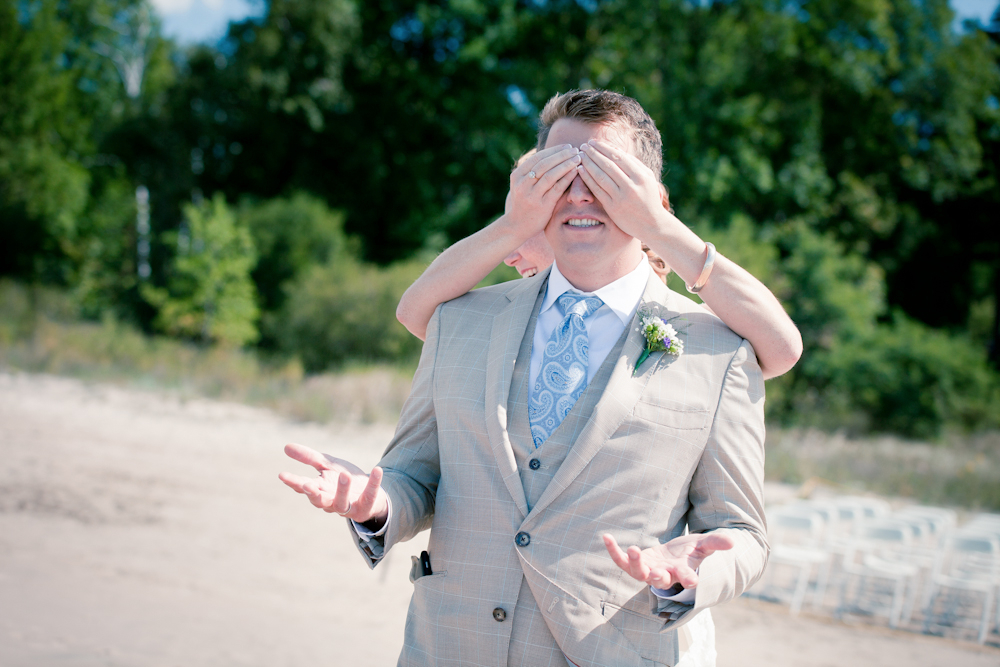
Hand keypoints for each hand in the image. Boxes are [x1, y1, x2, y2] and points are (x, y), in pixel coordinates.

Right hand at [279, 443, 388, 526]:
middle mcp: (331, 502)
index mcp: (320, 490)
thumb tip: (286, 447)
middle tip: (306, 484)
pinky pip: (370, 495)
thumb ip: (309, 458)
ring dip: (342, 490)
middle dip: (313, 493)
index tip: (283, 474)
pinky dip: (374, 483)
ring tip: (344, 475)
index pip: (304, 487)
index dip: (294, 482)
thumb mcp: (328, 465)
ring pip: (342, 503)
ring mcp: (348, 507)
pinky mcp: (365, 507)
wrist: (369, 492)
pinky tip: (377, 470)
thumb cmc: (344, 480)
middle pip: (319, 500)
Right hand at [503, 144, 582, 238]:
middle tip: (575, 149)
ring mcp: (532, 195)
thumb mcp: (522, 184)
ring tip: (578, 158)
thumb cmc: (524, 201)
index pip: (537, 158)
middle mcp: (523, 184)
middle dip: (562, 155)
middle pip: (544, 164)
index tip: (567, 146)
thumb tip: (555, 153)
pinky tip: (576, 171)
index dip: (554, 150)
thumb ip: (533, 171)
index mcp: (517, 176)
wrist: (517, 225)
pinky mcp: (542, 206)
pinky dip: (567, 178)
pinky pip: (557, 188)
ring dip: (566, 164)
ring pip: (551, 175)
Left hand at [576, 140, 674, 240]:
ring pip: (601, 176)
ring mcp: (621, 198)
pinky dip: (588, 179)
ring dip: (588, 164)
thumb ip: (634, 163)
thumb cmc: (649, 197)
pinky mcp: (613, 208)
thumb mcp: (647, 178)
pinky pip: (597, 190)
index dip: (603, 148)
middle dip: (593, 153)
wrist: (652, 224)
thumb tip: (614, 149)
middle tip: (583, 146)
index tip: (593, 142)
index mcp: (641, 176)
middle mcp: (631, 186)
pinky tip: (581, 170)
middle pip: (608, 165)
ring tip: (580, 156)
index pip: (618, 157)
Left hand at [602, 532, 733, 589]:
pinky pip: (622, 561)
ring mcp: (648, 571)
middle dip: (657, 577)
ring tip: (632, 549)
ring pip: (638, 573)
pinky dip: (614, 551)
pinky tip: (606, 537)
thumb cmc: (691, 553)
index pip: (686, 578)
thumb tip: (732, 542)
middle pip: (659, 581)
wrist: (675, 558)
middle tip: (654, 572)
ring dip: (634, 563)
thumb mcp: (704, 545)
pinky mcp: (636, 564)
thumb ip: (715, 543)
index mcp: (683, 573)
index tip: (693, 580)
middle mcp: (664, 576)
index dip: (689, 579)